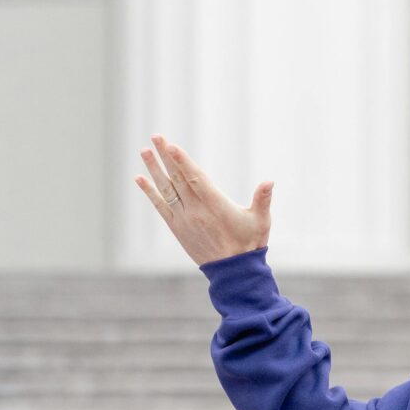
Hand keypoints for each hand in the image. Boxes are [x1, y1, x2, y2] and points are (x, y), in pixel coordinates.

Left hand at [135, 135, 273, 266]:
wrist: (233, 272)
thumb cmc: (249, 244)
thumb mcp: (261, 221)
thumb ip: (263, 199)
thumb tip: (270, 181)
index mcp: (215, 205)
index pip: (195, 179)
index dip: (182, 161)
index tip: (170, 146)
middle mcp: (196, 210)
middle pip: (178, 178)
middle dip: (166, 156)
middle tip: (156, 136)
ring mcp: (184, 219)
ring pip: (166, 189)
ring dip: (154, 169)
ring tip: (144, 151)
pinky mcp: (178, 228)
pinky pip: (161, 206)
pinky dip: (149, 192)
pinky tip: (140, 178)